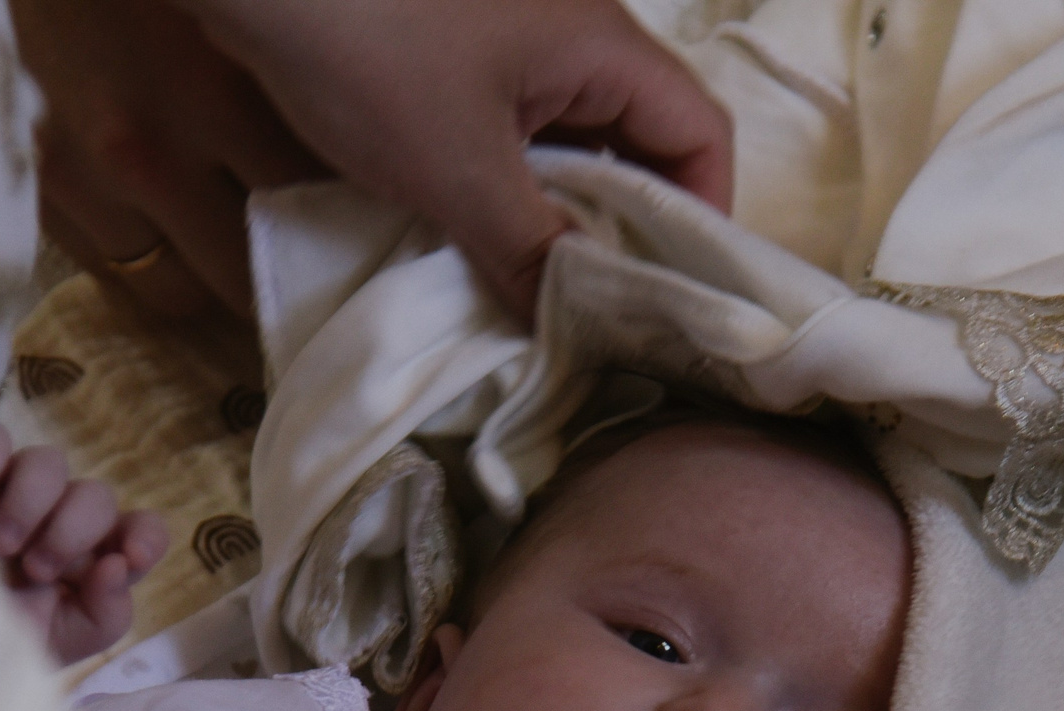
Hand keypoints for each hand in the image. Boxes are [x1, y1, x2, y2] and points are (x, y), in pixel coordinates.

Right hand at [0, 421, 166, 664]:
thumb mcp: (60, 644)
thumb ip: (106, 613)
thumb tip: (117, 564)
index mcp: (90, 561)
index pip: (141, 529)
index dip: (144, 537)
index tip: (126, 559)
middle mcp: (56, 520)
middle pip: (96, 495)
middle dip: (71, 532)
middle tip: (34, 569)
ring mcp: (9, 491)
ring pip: (48, 461)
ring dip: (29, 503)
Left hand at [16, 0, 732, 322]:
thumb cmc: (362, 40)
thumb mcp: (455, 171)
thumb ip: (531, 251)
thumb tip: (581, 323)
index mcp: (602, 45)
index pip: (701, 136)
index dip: (701, 222)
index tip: (666, 302)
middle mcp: (569, 34)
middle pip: (638, 146)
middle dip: (620, 236)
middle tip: (591, 320)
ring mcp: (506, 40)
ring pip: (565, 145)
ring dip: (550, 220)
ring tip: (524, 296)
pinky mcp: (446, 52)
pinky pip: (503, 132)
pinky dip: (497, 191)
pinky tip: (462, 245)